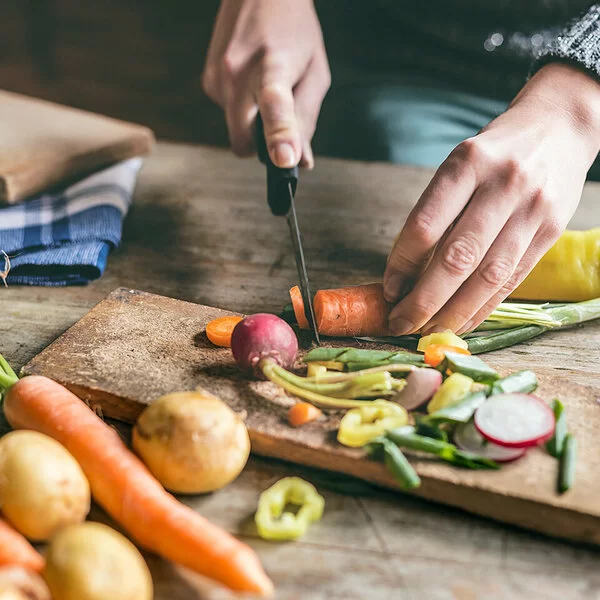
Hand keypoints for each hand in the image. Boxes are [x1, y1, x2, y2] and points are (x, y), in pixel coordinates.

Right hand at [202, 0, 329, 168]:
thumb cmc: (293, 32)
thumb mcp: (315, 74)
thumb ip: (307, 120)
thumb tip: (300, 161)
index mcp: (273, 66)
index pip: (274, 105)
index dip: (279, 135)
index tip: (283, 159)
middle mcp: (237, 73)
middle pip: (243, 141)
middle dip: (260, 146)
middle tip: (281, 123)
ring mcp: (217, 77)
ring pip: (235, 131)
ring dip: (253, 123)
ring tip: (266, 88)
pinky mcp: (208, 82)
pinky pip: (228, 116)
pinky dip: (243, 110)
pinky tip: (251, 83)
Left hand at [383, 63, 599, 334]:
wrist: (558, 128)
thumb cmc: (494, 153)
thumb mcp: (459, 165)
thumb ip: (436, 213)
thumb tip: (405, 274)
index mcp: (467, 163)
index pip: (425, 225)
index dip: (401, 265)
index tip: (388, 289)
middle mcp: (503, 184)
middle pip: (456, 258)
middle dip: (423, 301)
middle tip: (399, 323)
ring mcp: (532, 209)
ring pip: (487, 276)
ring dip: (452, 313)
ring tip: (427, 331)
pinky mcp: (552, 231)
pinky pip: (511, 281)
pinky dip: (482, 308)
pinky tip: (460, 322)